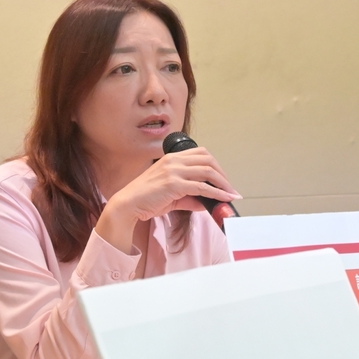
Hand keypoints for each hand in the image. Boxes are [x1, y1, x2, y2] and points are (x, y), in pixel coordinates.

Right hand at [95, 148, 239, 253]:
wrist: (128, 204)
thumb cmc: (146, 199)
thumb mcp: (172, 195)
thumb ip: (190, 197)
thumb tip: (208, 202)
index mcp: (172, 158)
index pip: (201, 154)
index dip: (216, 166)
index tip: (223, 179)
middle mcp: (174, 160)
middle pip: (208, 160)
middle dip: (222, 174)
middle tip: (230, 188)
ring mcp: (173, 170)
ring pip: (207, 171)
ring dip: (223, 183)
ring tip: (230, 194)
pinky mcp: (174, 183)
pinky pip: (201, 187)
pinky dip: (216, 193)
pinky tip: (223, 199)